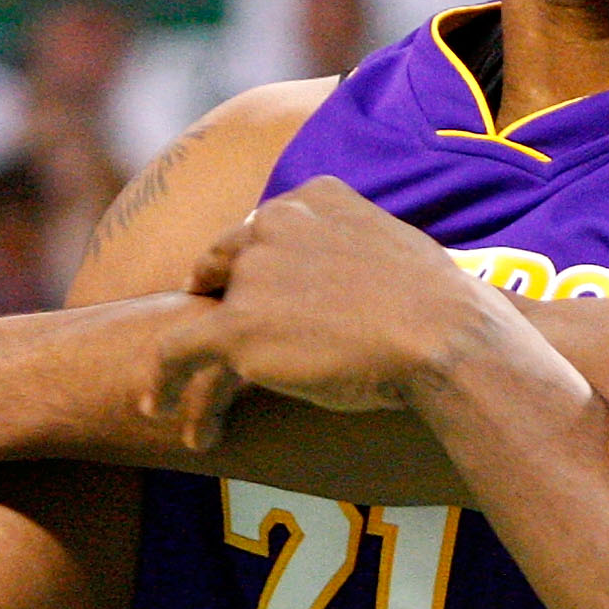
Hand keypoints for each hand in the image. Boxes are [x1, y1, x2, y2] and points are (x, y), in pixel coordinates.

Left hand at [150, 177, 490, 445]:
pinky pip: (176, 353)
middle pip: (223, 263)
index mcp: (316, 196)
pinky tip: (163, 412)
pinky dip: (165, 383)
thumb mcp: (401, 248)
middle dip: (216, 299)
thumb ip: (360, 250)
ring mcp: (253, 273)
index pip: (264, 228)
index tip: (251, 296)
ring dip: (195, 357)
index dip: (252, 267)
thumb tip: (362, 287)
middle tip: (214, 341)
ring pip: (202, 317)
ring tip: (180, 394)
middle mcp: (275, 220)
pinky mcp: (238, 326)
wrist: (445, 334)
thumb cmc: (443, 305)